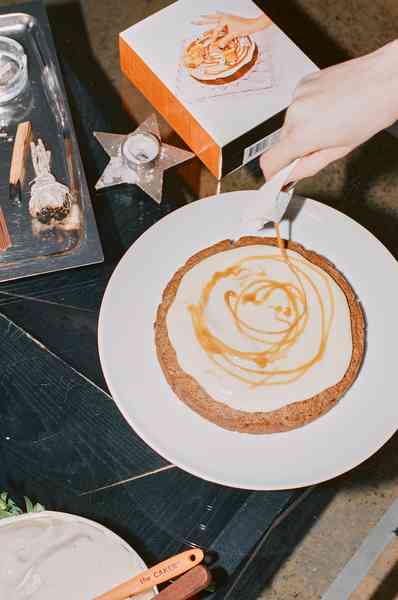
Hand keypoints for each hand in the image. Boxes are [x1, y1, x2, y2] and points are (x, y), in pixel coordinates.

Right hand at [193, 12, 270, 47]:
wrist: (252, 24)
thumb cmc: (243, 29)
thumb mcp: (233, 35)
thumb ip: (224, 40)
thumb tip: (218, 46)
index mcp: (223, 20)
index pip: (214, 31)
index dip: (213, 39)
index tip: (211, 46)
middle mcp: (223, 17)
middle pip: (209, 20)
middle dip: (200, 22)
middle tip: (191, 21)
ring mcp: (226, 17)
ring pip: (214, 17)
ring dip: (207, 17)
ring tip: (200, 17)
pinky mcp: (229, 18)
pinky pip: (221, 16)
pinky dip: (218, 14)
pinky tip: (216, 12)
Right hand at [260, 40, 397, 182]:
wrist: (385, 79)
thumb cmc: (371, 111)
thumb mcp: (339, 151)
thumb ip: (309, 166)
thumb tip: (291, 175)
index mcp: (302, 134)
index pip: (269, 162)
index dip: (273, 173)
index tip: (278, 177)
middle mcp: (295, 112)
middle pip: (282, 142)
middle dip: (296, 149)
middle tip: (320, 146)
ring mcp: (297, 95)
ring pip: (290, 124)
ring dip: (303, 128)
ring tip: (330, 122)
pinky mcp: (303, 83)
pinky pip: (297, 106)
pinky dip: (308, 111)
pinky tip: (328, 107)